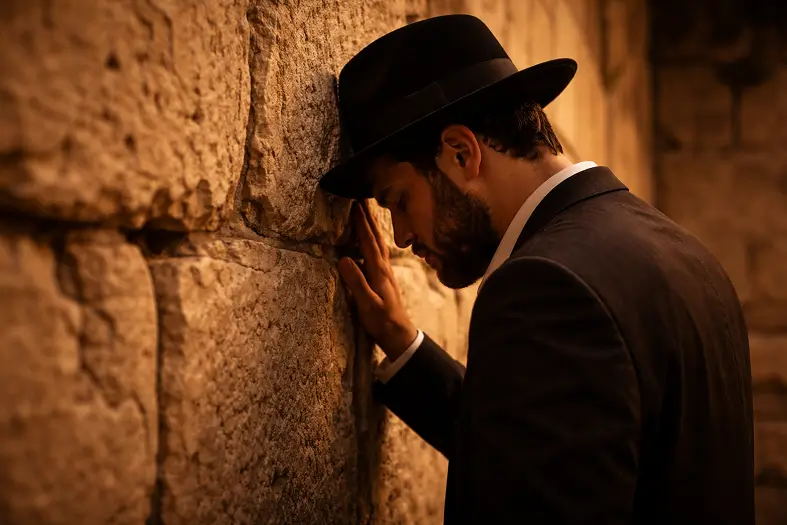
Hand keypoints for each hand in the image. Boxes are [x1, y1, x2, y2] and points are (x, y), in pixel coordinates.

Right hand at [338, 201, 417, 360]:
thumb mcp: (367, 304)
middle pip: (376, 236)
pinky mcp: (384, 278)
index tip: (354, 204)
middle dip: (368, 217)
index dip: (361, 223)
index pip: (368, 241)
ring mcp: (385, 272)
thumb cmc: (382, 321)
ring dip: (371, 226)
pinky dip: (372, 239)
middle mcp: (384, 267)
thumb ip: (356, 282)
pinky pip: (377, 252)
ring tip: (364, 212)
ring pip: (378, 243)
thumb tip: (343, 259)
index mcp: (379, 271)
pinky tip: (368, 240)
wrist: (399, 335)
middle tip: (360, 198)